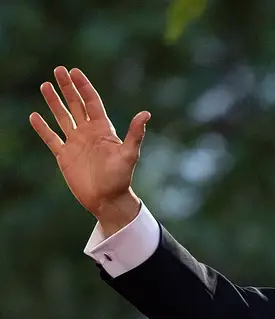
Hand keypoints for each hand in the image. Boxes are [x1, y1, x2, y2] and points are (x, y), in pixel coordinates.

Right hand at [30, 66, 149, 232]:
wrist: (107, 200)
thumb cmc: (121, 177)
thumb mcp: (130, 154)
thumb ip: (135, 133)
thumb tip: (146, 113)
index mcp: (103, 129)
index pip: (92, 102)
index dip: (83, 86)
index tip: (74, 71)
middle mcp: (88, 133)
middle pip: (75, 104)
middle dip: (67, 87)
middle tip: (58, 69)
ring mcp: (75, 143)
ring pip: (62, 117)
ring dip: (54, 102)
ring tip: (45, 85)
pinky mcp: (64, 156)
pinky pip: (51, 138)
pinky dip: (42, 128)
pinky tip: (34, 116)